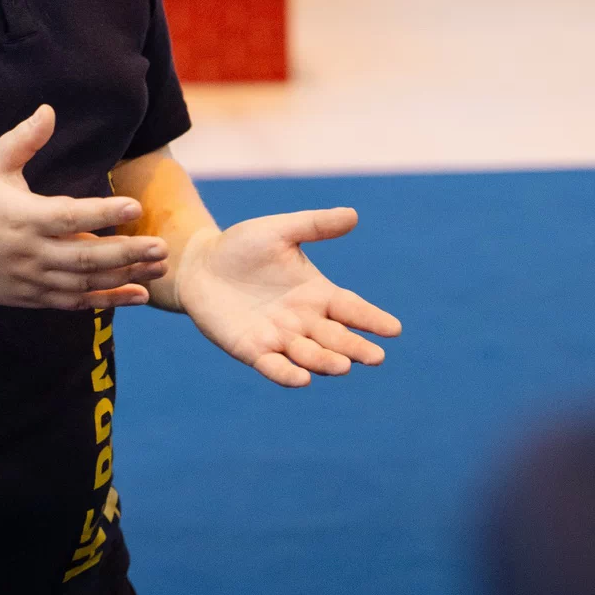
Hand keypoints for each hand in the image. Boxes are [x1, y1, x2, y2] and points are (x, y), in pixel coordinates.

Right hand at [0, 105, 168, 309]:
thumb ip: (22, 140)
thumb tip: (49, 110)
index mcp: (22, 218)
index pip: (70, 216)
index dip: (104, 213)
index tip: (135, 205)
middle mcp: (30, 253)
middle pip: (86, 257)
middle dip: (128, 253)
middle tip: (162, 247)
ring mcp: (31, 280)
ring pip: (85, 284)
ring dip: (124, 278)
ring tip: (159, 270)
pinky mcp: (31, 297)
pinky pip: (75, 303)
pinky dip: (107, 300)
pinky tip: (136, 295)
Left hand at [175, 208, 400, 387]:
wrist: (200, 265)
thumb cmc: (242, 246)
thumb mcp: (280, 231)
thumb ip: (314, 225)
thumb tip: (353, 215)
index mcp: (317, 293)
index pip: (351, 308)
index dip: (372, 319)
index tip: (394, 329)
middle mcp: (304, 320)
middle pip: (336, 338)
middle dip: (355, 348)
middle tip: (375, 357)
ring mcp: (279, 338)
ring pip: (309, 355)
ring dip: (326, 362)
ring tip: (343, 366)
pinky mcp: (252, 350)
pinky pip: (273, 366)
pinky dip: (287, 374)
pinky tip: (301, 379)